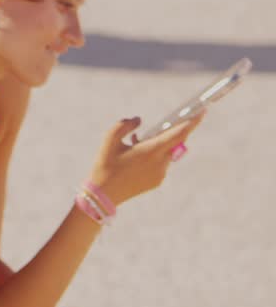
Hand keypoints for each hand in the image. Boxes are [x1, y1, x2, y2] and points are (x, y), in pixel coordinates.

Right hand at [89, 112, 204, 206]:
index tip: (202, 111)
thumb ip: (126, 125)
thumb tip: (139, 121)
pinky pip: (161, 163)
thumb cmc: (106, 164)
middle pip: (175, 142)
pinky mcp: (156, 182)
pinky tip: (136, 156)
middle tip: (168, 121)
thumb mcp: (110, 138)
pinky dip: (154, 155)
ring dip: (158, 144)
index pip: (179, 134)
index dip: (192, 122)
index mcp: (152, 151)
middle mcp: (160, 163)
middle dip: (174, 131)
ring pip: (166, 153)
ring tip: (135, 143)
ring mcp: (160, 174)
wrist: (103, 195)